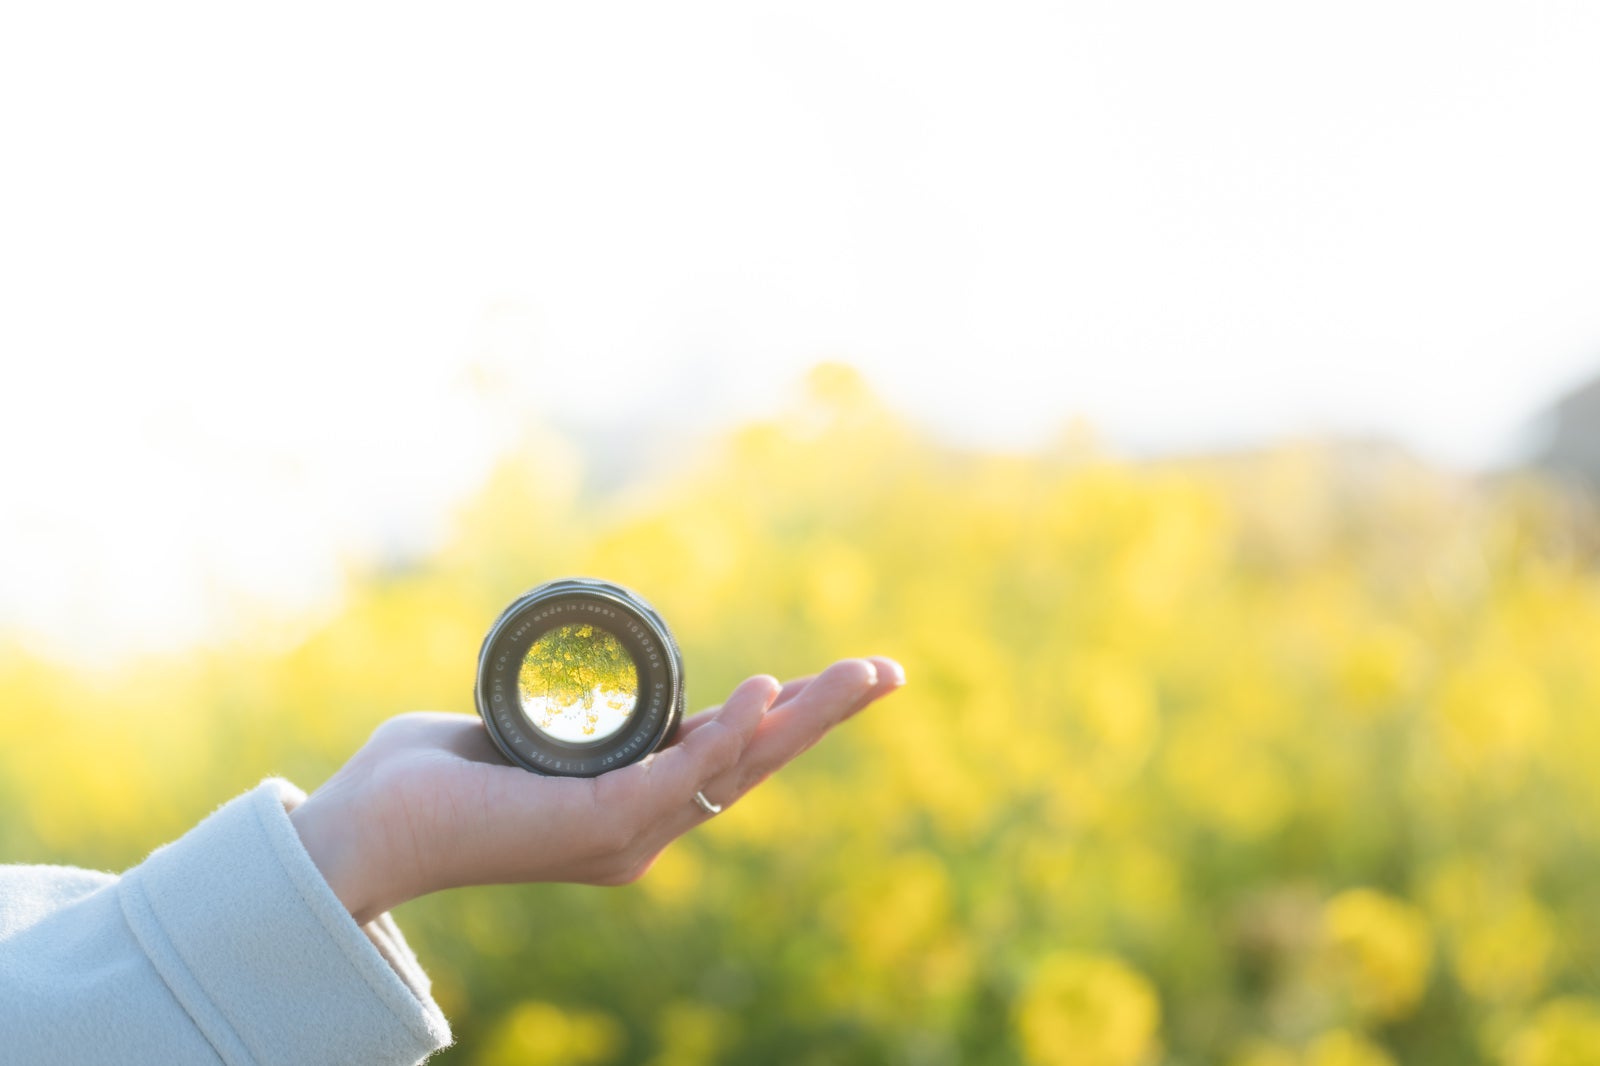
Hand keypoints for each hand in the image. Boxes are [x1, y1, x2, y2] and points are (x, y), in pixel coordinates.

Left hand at [290, 657, 904, 923]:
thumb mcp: (522, 731)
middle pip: (755, 765)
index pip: (731, 756)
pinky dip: (727, 734)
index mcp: (634, 806)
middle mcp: (642, 829)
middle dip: (828, 718)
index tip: (845, 677)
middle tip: (889, 673)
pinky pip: (677, 775)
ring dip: (802, 719)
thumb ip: (560, 712)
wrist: (363, 828)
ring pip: (734, 769)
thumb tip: (576, 676)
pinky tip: (765, 693)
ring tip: (857, 674)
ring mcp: (623, 835)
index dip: (792, 717)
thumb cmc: (430, 777)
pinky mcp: (594, 828)